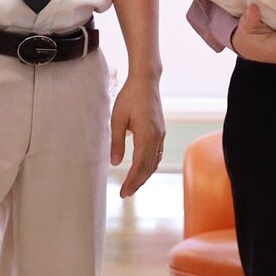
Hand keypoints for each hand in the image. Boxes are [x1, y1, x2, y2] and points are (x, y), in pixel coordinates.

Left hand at [110, 72, 165, 197]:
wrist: (146, 81)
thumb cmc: (129, 97)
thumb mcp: (117, 119)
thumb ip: (117, 142)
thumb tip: (115, 163)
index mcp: (146, 135)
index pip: (139, 165)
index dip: (132, 181)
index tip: (123, 192)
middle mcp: (157, 137)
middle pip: (149, 167)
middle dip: (137, 182)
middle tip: (126, 194)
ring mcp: (161, 134)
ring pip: (155, 162)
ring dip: (144, 175)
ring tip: (133, 185)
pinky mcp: (161, 131)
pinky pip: (157, 154)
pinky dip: (150, 165)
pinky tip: (142, 169)